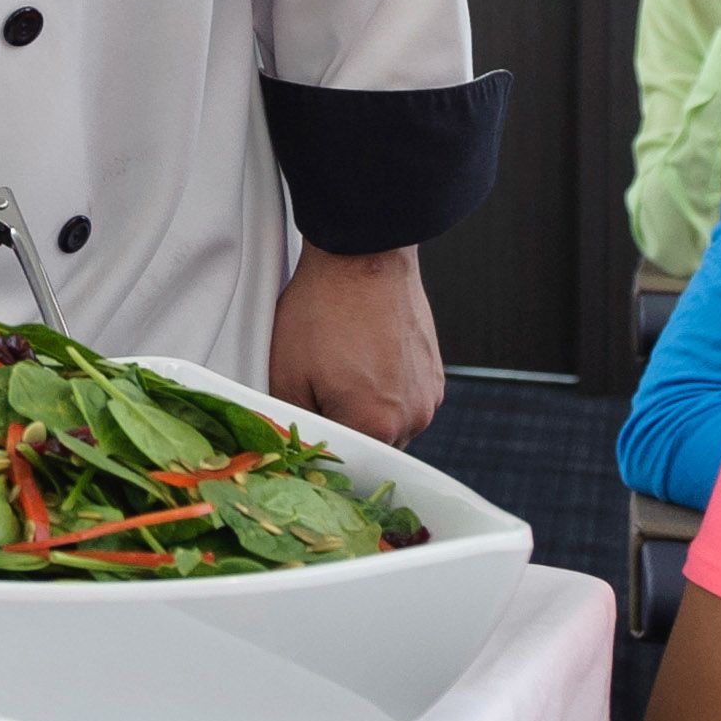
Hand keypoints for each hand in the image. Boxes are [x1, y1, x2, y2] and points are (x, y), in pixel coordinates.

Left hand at [267, 244, 443, 447]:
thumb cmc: (325, 307)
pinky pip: (404, 400)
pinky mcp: (435, 375)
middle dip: (342, 431)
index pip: (344, 464)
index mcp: (376, 425)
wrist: (363, 256)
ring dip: (364, 411)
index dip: (318, 448)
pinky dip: (383, 391)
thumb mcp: (285, 373)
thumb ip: (292, 422)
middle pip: (370, 449)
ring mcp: (429, 396)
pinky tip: (360, 361)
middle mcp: (413, 417)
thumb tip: (293, 443)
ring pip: (389, 426)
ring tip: (340, 371)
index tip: (305, 433)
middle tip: (316, 395)